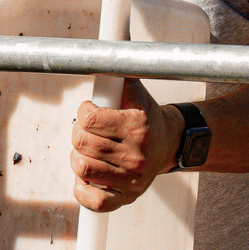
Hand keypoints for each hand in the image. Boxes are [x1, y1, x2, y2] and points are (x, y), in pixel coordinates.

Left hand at [70, 79, 181, 211]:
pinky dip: (82, 189)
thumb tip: (108, 48)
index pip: (89, 119)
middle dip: (79, 134)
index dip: (83, 112)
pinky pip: (94, 202)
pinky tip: (86, 177)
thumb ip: (117, 72)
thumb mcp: (134, 91)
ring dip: (78, 157)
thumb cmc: (146, 117)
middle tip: (88, 132)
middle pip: (81, 143)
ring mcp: (132, 179)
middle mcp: (136, 155)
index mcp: (137, 126)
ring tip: (89, 151)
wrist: (170, 144)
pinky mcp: (126, 198)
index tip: (90, 111)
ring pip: (81, 168)